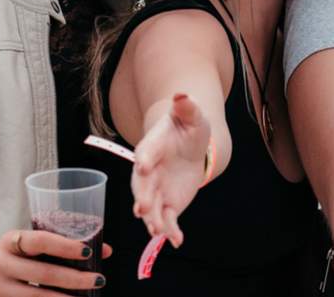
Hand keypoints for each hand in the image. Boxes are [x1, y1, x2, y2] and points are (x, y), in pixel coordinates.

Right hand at [0, 229, 109, 295]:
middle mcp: (0, 264)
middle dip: (75, 279)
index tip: (89, 252)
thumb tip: (105, 251)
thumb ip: (61, 245)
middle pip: (42, 274)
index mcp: (10, 241)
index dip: (65, 246)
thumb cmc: (10, 255)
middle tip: (98, 280)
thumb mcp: (27, 245)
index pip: (40, 241)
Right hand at [132, 93, 212, 246]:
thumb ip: (187, 107)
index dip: (144, 158)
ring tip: (157, 230)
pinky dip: (170, 230)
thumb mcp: (191, 115)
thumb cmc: (187, 126)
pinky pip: (167, 219)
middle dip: (142, 196)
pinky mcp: (167, 203)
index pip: (145, 152)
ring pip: (151, 207)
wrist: (188, 145)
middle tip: (143, 208)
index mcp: (152, 146)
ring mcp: (156, 189)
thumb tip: (182, 94)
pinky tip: (176, 240)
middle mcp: (149, 171)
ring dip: (152, 219)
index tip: (143, 166)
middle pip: (142, 185)